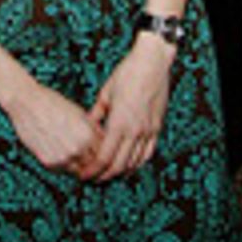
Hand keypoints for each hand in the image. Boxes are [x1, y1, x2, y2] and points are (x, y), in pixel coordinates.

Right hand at [5, 77, 102, 173]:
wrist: (26, 102)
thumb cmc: (52, 103)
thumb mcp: (80, 113)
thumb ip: (94, 130)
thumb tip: (105, 141)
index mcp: (88, 135)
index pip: (104, 153)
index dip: (103, 153)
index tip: (101, 154)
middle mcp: (77, 149)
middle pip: (93, 165)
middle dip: (92, 162)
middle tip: (88, 158)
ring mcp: (63, 157)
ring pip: (78, 170)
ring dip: (78, 165)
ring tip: (71, 153)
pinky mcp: (49, 162)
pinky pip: (62, 170)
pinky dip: (63, 164)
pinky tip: (59, 151)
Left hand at [84, 35, 173, 180]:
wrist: (153, 62)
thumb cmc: (128, 73)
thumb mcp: (106, 93)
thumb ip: (96, 114)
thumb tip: (87, 126)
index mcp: (119, 122)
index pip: (103, 157)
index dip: (92, 169)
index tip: (84, 175)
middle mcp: (135, 130)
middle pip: (118, 165)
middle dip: (104, 175)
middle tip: (93, 179)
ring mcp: (148, 130)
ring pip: (134, 162)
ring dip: (120, 172)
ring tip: (109, 175)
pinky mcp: (157, 127)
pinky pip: (148, 153)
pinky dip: (138, 163)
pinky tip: (130, 165)